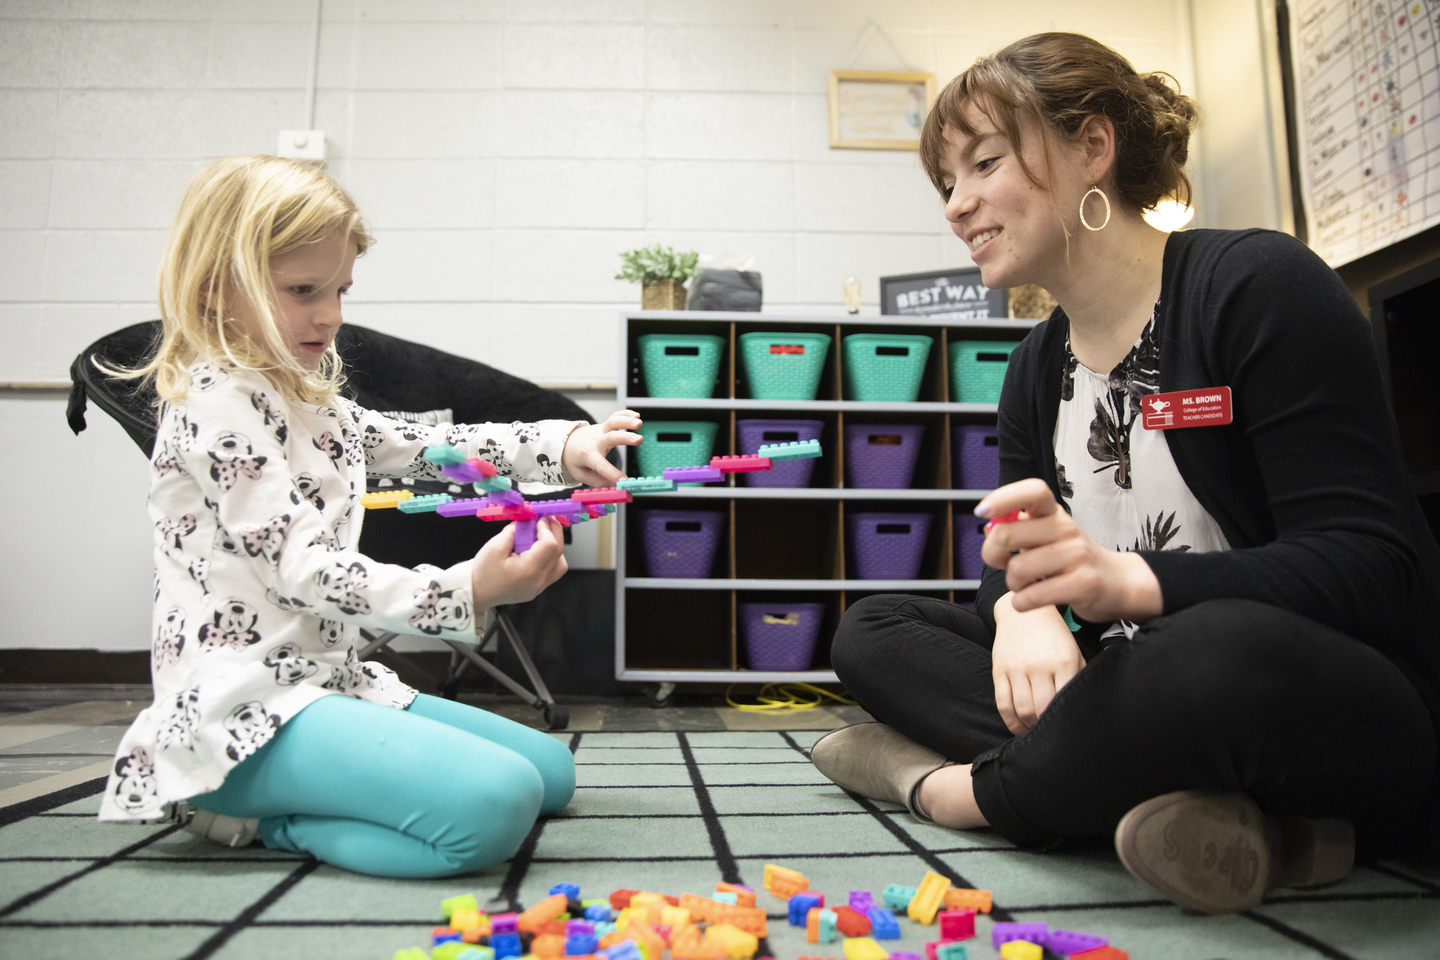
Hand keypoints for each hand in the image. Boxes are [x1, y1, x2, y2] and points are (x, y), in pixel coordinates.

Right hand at [470, 517, 568, 609]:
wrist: (475, 594)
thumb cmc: (482, 573)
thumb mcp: (494, 546)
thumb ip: (513, 532)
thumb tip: (526, 522)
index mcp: (529, 570)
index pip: (549, 545)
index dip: (546, 529)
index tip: (539, 519)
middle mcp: (538, 581)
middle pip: (558, 553)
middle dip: (554, 533)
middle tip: (547, 520)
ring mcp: (539, 587)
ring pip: (560, 564)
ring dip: (556, 547)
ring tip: (543, 536)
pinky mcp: (537, 589)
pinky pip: (553, 572)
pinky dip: (551, 558)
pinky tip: (539, 550)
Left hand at [562, 410, 642, 486]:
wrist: (567, 442)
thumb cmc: (576, 460)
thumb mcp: (581, 474)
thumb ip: (598, 481)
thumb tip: (615, 485)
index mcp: (587, 456)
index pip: (600, 465)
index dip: (612, 473)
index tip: (624, 481)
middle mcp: (595, 442)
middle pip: (609, 437)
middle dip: (625, 438)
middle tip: (639, 439)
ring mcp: (599, 431)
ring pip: (612, 422)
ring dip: (626, 421)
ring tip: (639, 423)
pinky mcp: (604, 426)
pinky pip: (615, 416)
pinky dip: (625, 414)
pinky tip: (636, 415)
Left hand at [977, 478, 1162, 622]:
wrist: (1116, 583)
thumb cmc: (1072, 558)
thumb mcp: (1047, 535)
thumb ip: (1018, 529)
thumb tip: (988, 527)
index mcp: (1054, 513)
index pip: (1032, 491)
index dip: (1003, 498)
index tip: (981, 511)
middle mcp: (1066, 529)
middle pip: (1007, 534)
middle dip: (992, 555)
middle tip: (1002, 564)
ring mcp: (1077, 555)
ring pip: (1017, 570)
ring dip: (1012, 584)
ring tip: (1024, 585)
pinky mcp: (1082, 584)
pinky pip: (1032, 596)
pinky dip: (1021, 603)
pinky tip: (1029, 600)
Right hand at [991, 593, 1085, 734]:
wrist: (1024, 614)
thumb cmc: (1053, 636)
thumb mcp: (1073, 652)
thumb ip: (1079, 676)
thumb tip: (1082, 705)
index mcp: (1063, 662)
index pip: (1064, 700)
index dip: (1064, 719)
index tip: (1066, 727)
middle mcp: (1039, 666)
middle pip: (1041, 709)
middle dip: (1045, 725)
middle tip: (1050, 732)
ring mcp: (1017, 668)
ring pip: (1022, 709)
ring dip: (1029, 726)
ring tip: (1035, 730)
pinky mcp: (1000, 671)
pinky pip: (1003, 703)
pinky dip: (1010, 721)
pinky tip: (1018, 727)